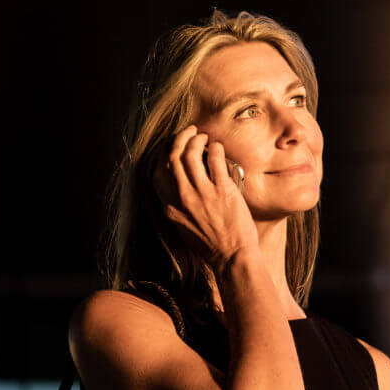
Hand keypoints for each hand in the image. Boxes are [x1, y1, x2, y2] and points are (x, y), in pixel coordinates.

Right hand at [151, 125, 258, 270]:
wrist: (231, 257)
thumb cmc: (210, 245)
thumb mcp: (183, 227)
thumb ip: (177, 206)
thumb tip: (179, 184)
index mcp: (169, 208)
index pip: (157, 172)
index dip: (162, 154)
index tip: (171, 147)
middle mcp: (182, 198)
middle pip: (173, 157)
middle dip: (179, 138)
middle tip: (189, 132)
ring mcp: (202, 194)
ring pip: (191, 153)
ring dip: (197, 139)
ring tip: (203, 137)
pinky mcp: (222, 191)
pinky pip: (215, 159)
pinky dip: (216, 148)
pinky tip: (218, 148)